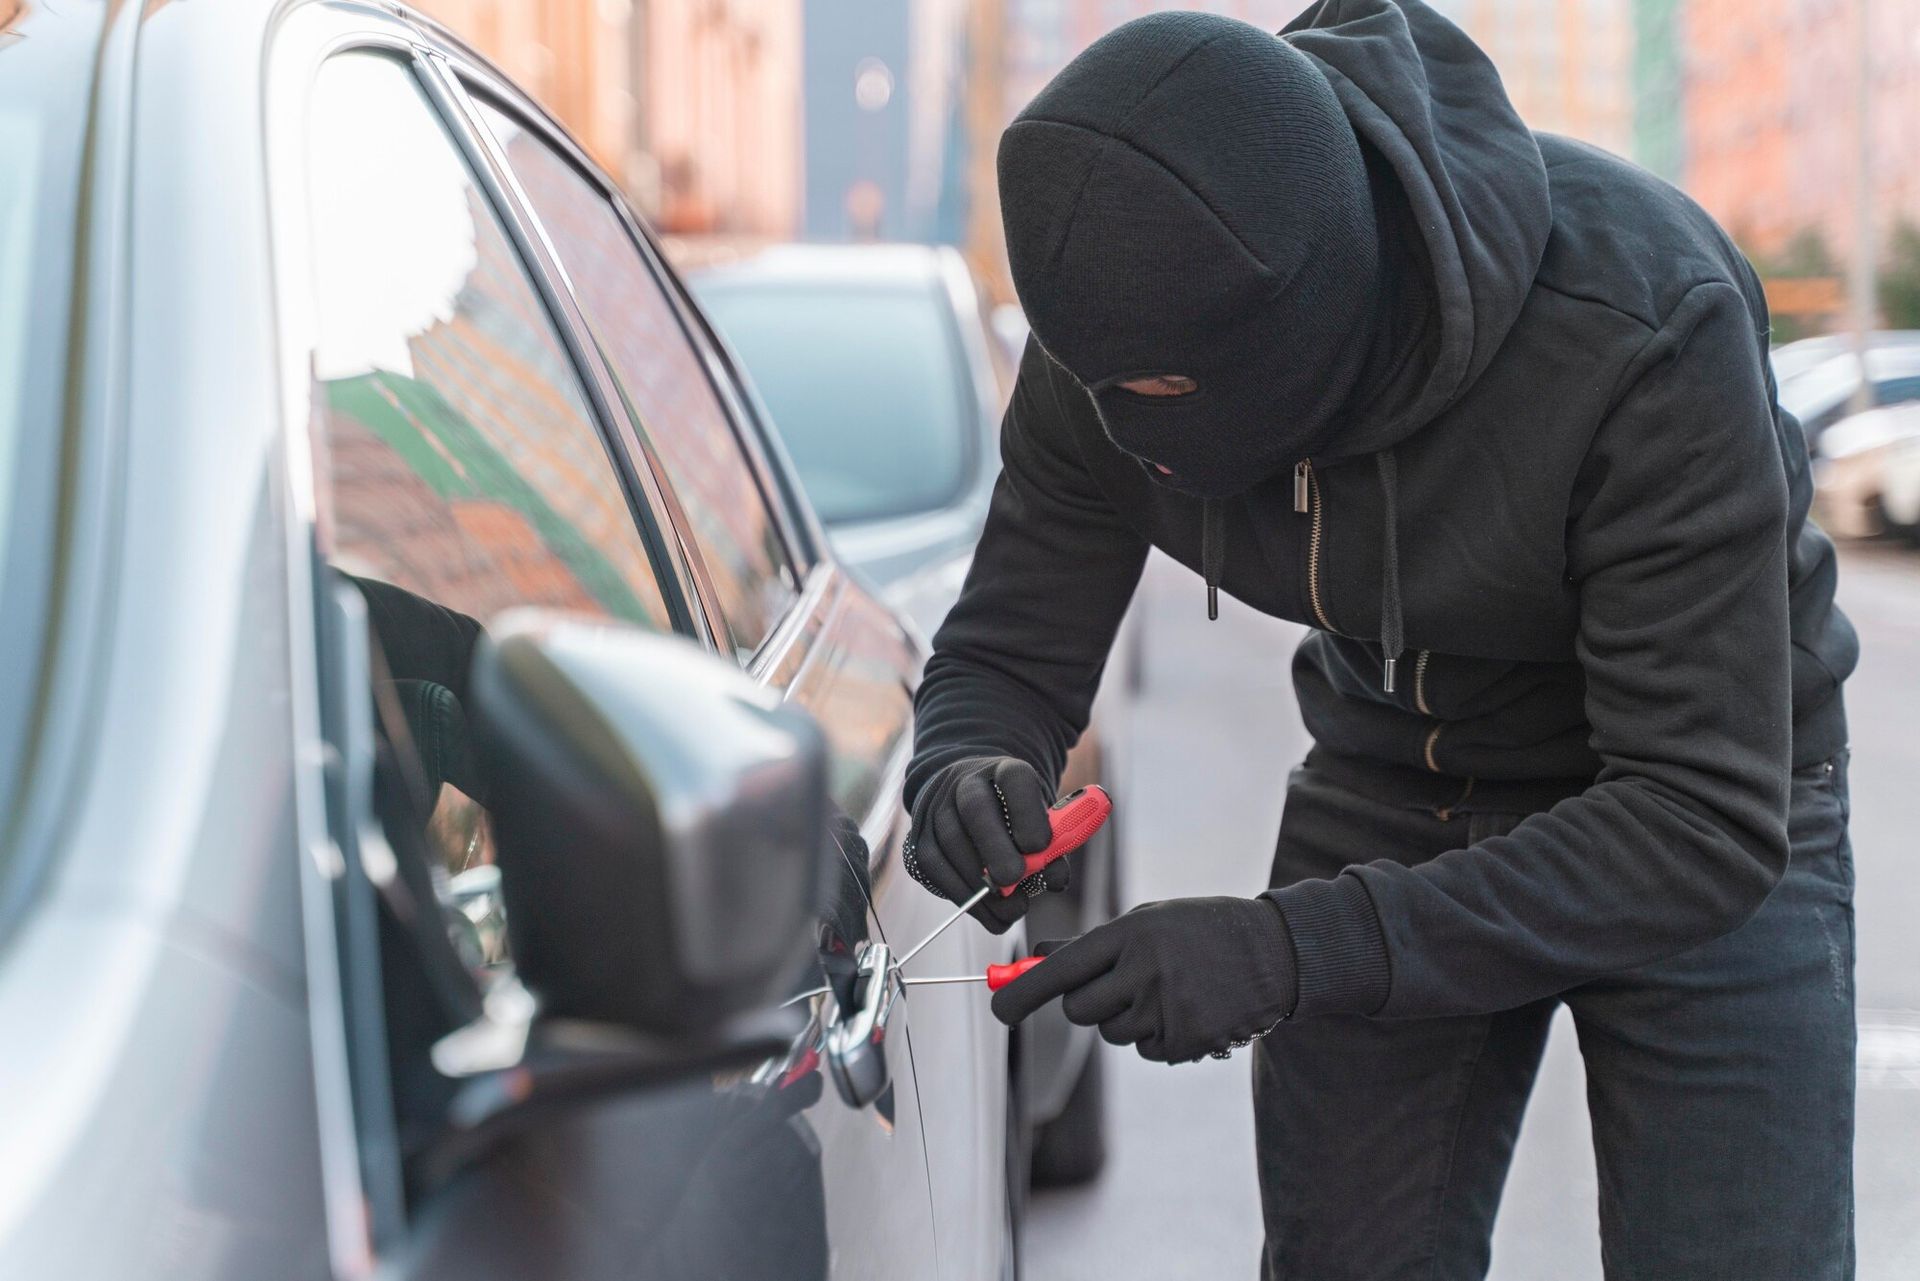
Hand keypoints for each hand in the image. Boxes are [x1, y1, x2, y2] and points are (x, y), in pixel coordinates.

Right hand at [904, 756, 1066, 932]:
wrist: (966, 806)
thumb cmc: (1013, 821)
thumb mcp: (1038, 824)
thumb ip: (1053, 849)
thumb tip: (1054, 878)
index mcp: (1004, 771)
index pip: (1015, 778)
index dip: (1028, 813)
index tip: (1040, 846)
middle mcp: (965, 782)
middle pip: (975, 808)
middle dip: (996, 849)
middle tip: (1014, 879)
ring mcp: (936, 808)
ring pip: (950, 843)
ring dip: (981, 883)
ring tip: (1012, 907)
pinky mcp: (919, 838)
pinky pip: (935, 869)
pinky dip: (964, 896)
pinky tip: (989, 911)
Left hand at [990, 896, 1297, 1062]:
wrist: (1276, 952)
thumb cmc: (1201, 930)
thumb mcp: (1148, 920)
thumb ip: (1092, 944)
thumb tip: (1035, 958)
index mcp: (1131, 933)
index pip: (1061, 970)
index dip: (1022, 993)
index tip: (999, 1010)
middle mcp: (1145, 971)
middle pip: (1079, 1010)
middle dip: (1085, 1004)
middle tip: (1115, 986)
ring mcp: (1167, 1009)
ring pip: (1111, 1032)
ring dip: (1125, 1018)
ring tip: (1167, 989)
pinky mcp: (1186, 1041)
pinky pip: (1145, 1050)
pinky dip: (1156, 1036)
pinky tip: (1186, 1008)